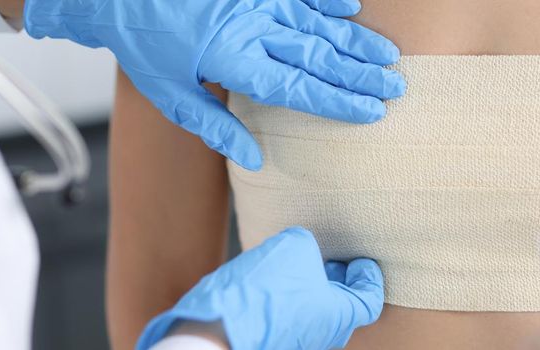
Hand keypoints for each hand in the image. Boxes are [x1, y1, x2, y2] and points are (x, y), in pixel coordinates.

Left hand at [23, 0, 405, 169]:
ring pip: (315, 22)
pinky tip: (353, 7)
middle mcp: (250, 28)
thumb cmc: (144, 45)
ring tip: (388, 56)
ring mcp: (253, 0)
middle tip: (396, 87)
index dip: (338, 101)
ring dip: (355, 39)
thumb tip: (253, 159)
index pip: (298, 87)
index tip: (371, 111)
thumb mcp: (171, 96)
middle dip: (360, 73)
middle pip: (317, 55)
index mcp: (232, 61)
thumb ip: (216, 127)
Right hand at [135, 226, 384, 349]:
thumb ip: (307, 244)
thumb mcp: (295, 246)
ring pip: (314, 313)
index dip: (369, 277)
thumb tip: (302, 250)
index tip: (362, 263)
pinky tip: (273, 282)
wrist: (218, 328)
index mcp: (340, 316)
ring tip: (298, 267)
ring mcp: (298, 342)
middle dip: (338, 281)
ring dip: (311, 289)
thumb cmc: (264, 291)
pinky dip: (290, 300)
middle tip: (332, 261)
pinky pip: (291, 319)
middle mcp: (323, 335)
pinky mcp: (274, 341)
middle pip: (342, 307)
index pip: (369, 300)